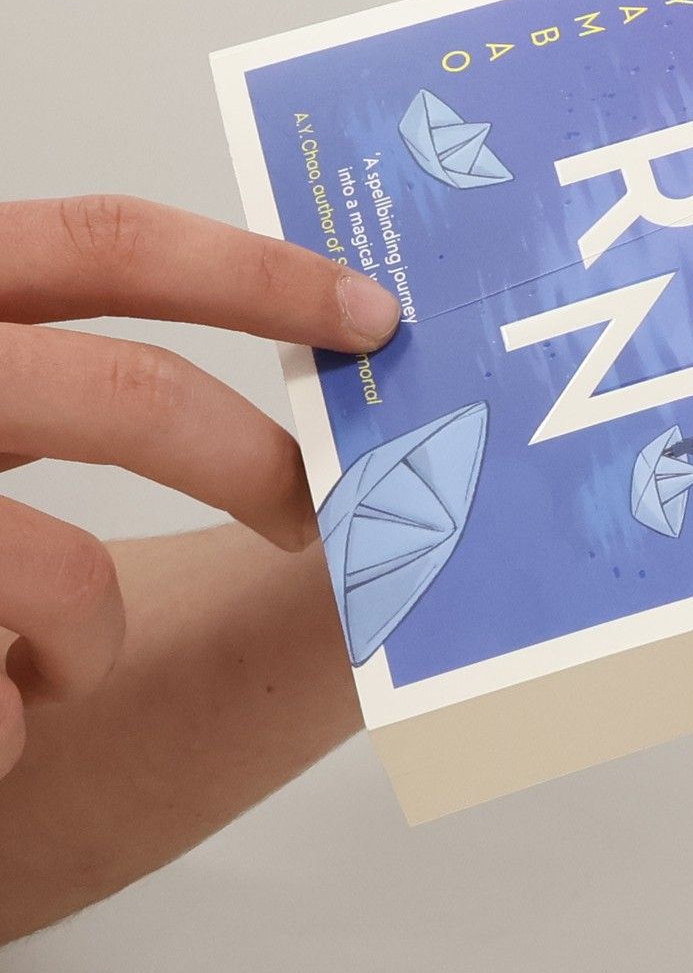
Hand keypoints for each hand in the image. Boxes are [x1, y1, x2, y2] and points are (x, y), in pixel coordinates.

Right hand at [0, 196, 399, 779]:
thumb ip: (72, 379)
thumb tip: (299, 361)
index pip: (110, 242)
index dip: (260, 273)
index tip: (376, 315)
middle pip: (131, 394)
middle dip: (252, 464)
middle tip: (309, 514)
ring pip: (71, 573)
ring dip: (87, 644)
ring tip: (44, 669)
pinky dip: (5, 730)